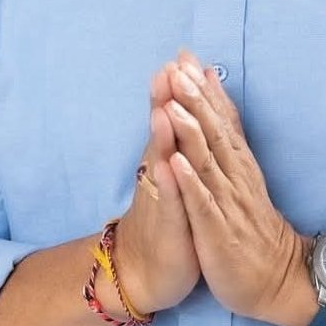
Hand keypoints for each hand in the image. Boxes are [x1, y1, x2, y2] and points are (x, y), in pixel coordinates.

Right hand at [113, 65, 199, 314]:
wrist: (143, 271)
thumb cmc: (165, 217)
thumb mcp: (171, 172)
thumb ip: (175, 137)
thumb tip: (177, 101)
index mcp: (166, 158)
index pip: (171, 116)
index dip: (177, 88)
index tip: (183, 55)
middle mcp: (159, 173)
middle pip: (162, 130)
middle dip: (165, 100)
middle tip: (168, 67)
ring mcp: (161, 198)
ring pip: (161, 162)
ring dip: (162, 136)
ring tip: (164, 109)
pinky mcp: (167, 226)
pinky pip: (169, 203)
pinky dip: (169, 184)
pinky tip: (168, 168)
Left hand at [164, 49, 312, 325]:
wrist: (277, 279)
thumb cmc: (253, 228)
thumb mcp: (244, 180)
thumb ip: (231, 142)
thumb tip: (221, 107)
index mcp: (239, 165)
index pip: (223, 120)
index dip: (205, 89)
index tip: (187, 58)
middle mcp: (235, 177)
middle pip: (214, 132)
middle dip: (196, 99)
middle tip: (179, 67)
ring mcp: (227, 203)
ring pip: (207, 161)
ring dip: (190, 131)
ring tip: (173, 103)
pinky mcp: (218, 231)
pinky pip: (202, 203)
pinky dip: (190, 181)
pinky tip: (176, 161)